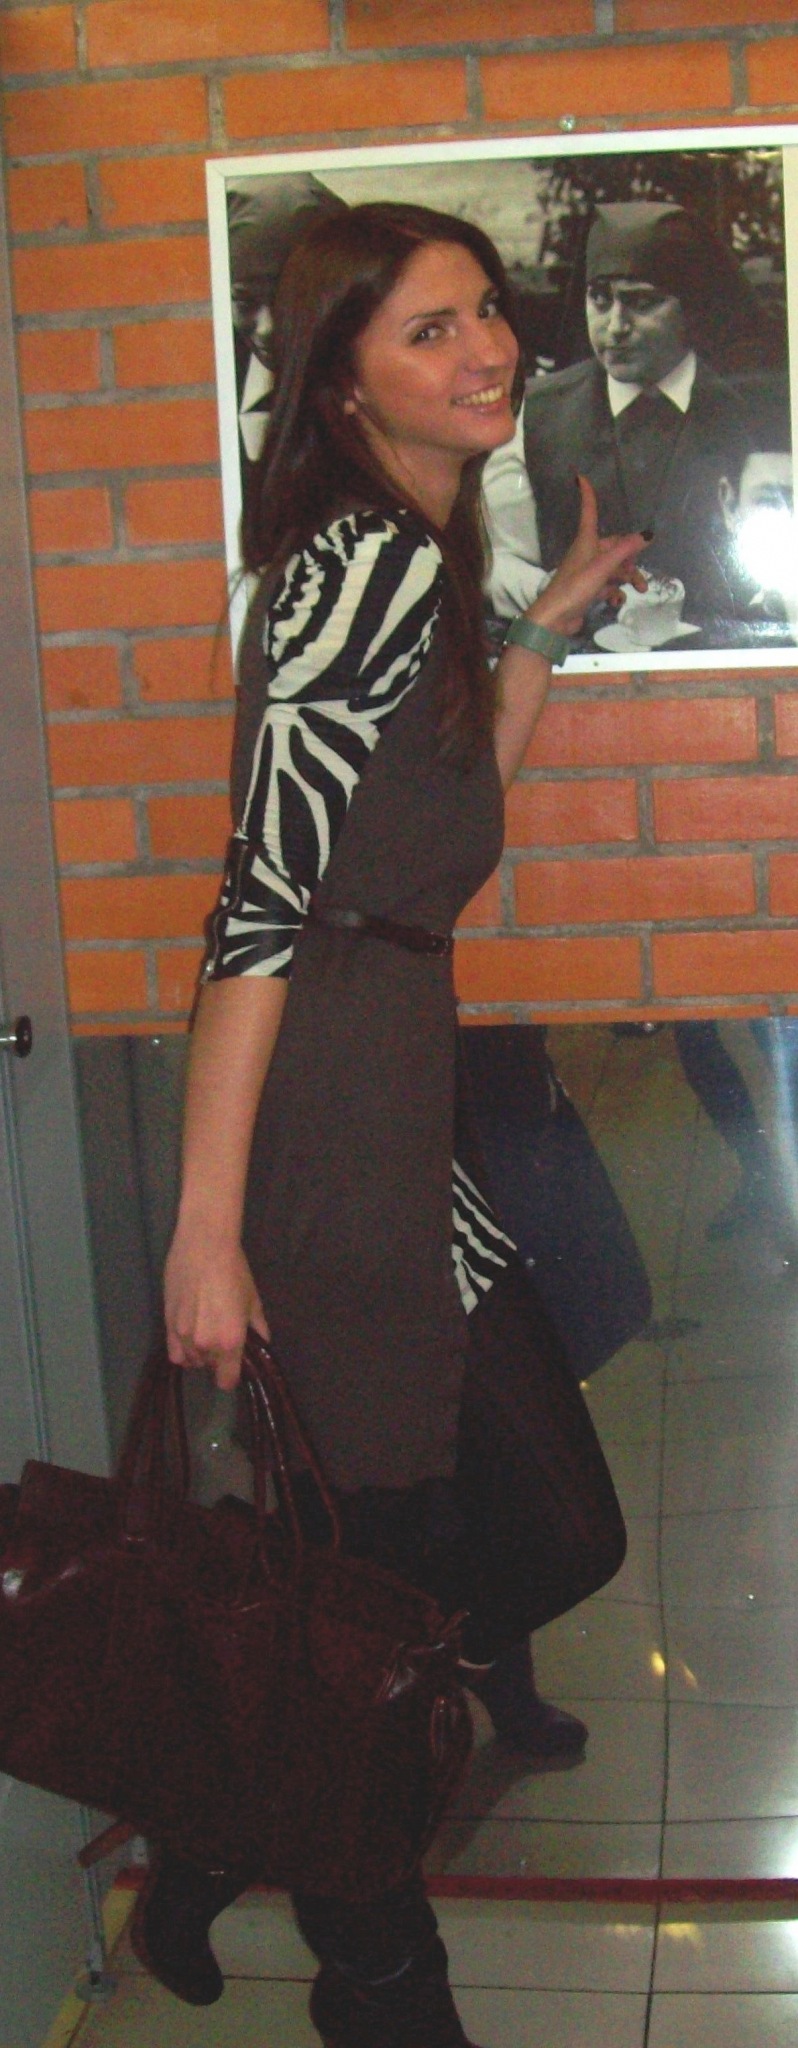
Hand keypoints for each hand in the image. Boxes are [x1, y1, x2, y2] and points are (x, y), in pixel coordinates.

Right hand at [164, 1225, 268, 1390]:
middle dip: (217, 1358)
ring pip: (191, 1360)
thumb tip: (261, 1343)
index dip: (232, 1375)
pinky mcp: (166, 1323)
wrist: (204, 1245)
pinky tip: (189, 1335)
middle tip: (223, 1335)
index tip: (235, 1365)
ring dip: (199, 1352)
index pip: (227, 1380)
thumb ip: (257, 1328)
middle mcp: (204, 1345)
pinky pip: (174, 1351)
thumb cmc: (234, 1271)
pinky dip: (182, 1349)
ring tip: (205, 1330)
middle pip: (209, 1367)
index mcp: (229, 1342)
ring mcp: (182, 1336)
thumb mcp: (253, 1301)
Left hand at [529, 475, 649, 639]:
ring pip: (614, 569)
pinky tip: (619, 602)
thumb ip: (624, 550)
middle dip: (630, 558)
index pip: (589, 512)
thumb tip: (647, 534)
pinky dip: (616, 593)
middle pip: (613, 547)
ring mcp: (588, 573)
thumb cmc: (575, 587)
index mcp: (587, 542)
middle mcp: (587, 554)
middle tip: (642, 570)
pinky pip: (608, 587)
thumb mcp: (603, 567)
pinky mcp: (588, 591)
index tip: (581, 477)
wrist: (555, 619)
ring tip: (640, 589)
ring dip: (628, 577)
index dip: (588, 496)